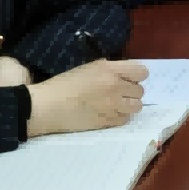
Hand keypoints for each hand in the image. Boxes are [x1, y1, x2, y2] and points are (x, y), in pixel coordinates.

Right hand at [26, 59, 147, 136]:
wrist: (46, 106)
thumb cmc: (63, 84)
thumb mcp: (88, 68)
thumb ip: (109, 69)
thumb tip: (124, 74)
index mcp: (109, 69)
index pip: (142, 71)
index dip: (136, 76)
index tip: (128, 79)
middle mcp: (115, 86)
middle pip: (140, 90)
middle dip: (130, 92)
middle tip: (118, 94)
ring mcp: (113, 105)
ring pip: (137, 106)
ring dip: (129, 105)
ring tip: (115, 105)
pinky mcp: (107, 121)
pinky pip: (125, 119)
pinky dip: (120, 117)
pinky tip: (108, 114)